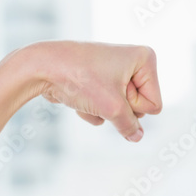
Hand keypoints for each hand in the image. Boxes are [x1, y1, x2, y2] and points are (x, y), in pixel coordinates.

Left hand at [27, 40, 162, 141]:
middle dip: (119, 109)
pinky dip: (92, 109)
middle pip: (139, 107)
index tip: (113, 92)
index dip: (133, 107)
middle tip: (100, 94)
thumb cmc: (80, 79)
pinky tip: (77, 97)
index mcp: (145, 58)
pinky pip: (105, 107)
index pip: (154, 105)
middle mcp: (132, 62)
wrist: (41, 67)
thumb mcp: (112, 108)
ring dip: (103, 111)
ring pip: (120, 110)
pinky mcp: (98, 82)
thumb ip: (129, 126)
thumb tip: (136, 137)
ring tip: (87, 94)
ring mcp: (115, 72)